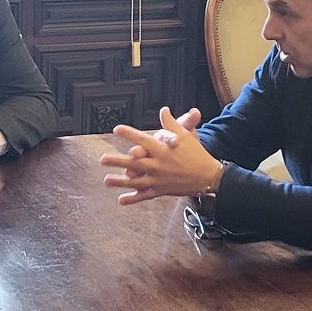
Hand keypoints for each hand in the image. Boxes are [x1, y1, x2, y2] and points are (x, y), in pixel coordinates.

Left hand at [100, 107, 223, 204]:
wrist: (209, 176)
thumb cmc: (197, 154)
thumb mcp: (186, 135)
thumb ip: (172, 123)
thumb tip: (163, 110)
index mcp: (162, 150)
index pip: (143, 140)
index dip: (129, 134)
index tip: (117, 129)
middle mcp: (158, 165)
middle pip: (134, 163)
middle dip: (117, 161)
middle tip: (102, 160)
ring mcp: (159, 179)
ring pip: (136, 181)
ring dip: (120, 181)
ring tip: (106, 180)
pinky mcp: (162, 190)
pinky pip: (145, 195)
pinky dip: (134, 198)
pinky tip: (121, 200)